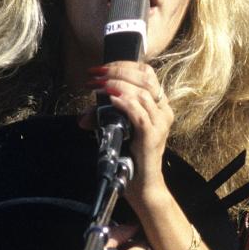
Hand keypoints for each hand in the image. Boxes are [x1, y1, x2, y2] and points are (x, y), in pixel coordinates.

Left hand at [85, 62, 171, 209]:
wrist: (142, 184)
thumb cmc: (131, 156)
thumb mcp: (118, 130)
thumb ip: (105, 118)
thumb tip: (84, 116)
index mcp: (159, 105)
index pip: (146, 73)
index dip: (124, 65)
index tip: (102, 68)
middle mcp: (163, 111)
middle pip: (145, 78)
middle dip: (117, 72)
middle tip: (97, 75)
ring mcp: (160, 123)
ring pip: (142, 93)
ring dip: (117, 86)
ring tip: (99, 86)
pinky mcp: (152, 136)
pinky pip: (139, 114)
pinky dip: (124, 103)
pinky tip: (112, 100)